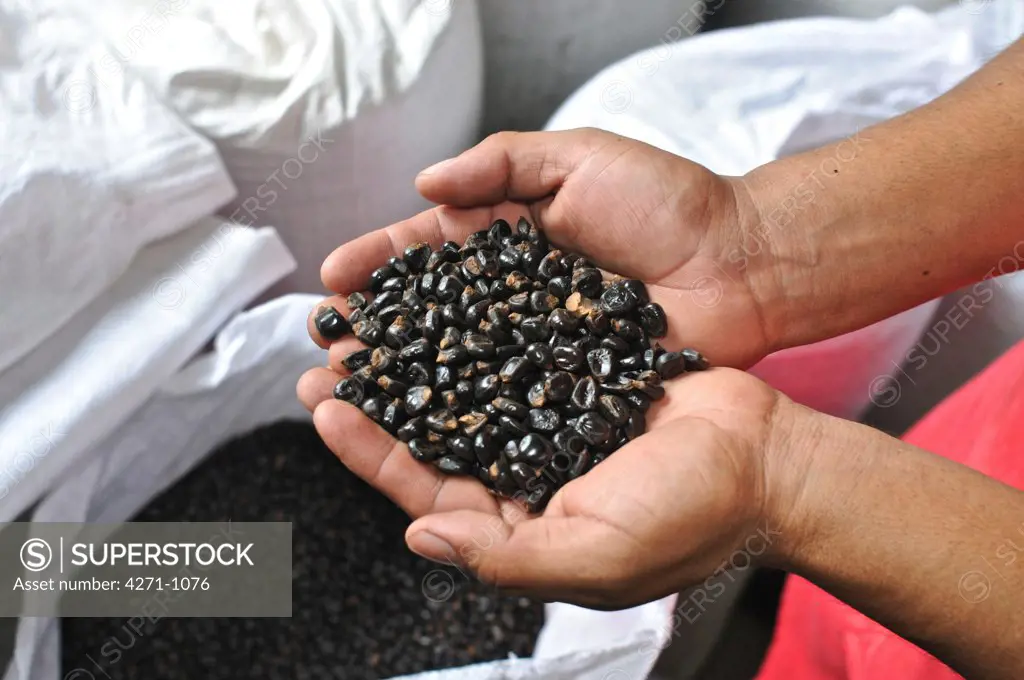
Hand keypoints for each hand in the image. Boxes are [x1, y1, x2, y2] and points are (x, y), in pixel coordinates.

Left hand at [298, 364, 800, 607]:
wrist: (768, 458)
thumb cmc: (693, 515)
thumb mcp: (596, 556)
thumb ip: (504, 557)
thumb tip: (420, 540)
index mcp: (522, 526)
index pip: (426, 493)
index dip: (371, 452)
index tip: (325, 409)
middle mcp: (527, 475)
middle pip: (433, 436)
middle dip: (378, 399)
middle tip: (326, 359)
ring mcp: (550, 425)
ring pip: (464, 389)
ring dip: (416, 358)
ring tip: (371, 323)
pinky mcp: (576, 378)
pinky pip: (513, 353)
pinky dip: (475, 331)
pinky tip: (443, 303)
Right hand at [305, 128, 777, 369]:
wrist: (743, 263)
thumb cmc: (668, 203)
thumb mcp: (579, 158)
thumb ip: (501, 164)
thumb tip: (423, 184)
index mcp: (509, 234)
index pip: (429, 248)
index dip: (381, 262)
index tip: (334, 279)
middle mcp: (514, 294)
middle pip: (432, 312)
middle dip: (377, 327)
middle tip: (326, 346)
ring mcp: (538, 342)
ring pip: (460, 360)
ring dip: (406, 375)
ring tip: (353, 389)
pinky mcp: (567, 384)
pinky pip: (509, 398)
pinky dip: (467, 409)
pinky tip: (425, 422)